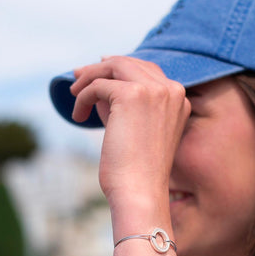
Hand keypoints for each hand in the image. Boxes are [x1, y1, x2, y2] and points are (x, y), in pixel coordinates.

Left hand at [70, 57, 189, 221]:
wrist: (140, 192)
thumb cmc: (136, 170)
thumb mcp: (135, 129)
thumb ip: (123, 102)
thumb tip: (96, 79)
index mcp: (180, 99)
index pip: (146, 70)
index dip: (118, 68)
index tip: (96, 72)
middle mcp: (171, 90)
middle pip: (129, 63)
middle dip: (100, 68)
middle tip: (77, 78)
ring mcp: (154, 90)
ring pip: (113, 66)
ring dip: (89, 78)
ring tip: (74, 95)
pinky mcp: (132, 95)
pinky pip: (98, 86)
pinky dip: (83, 98)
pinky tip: (78, 116)